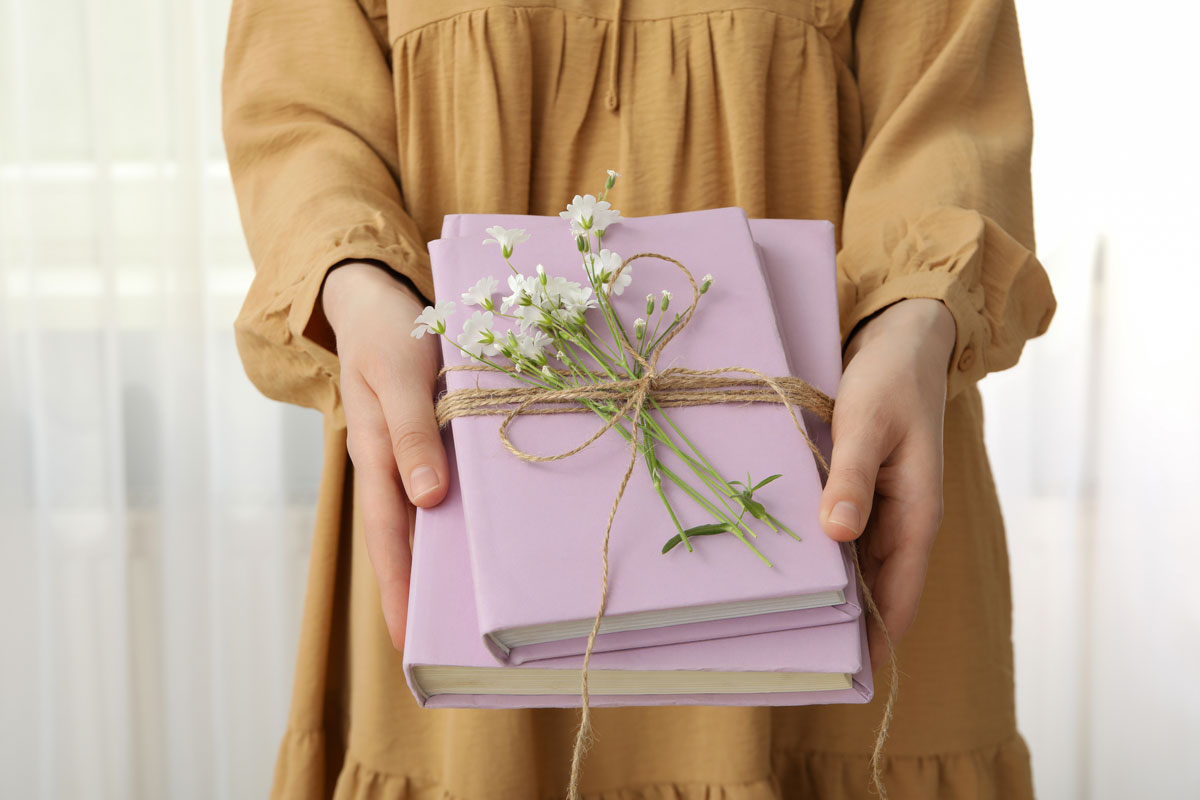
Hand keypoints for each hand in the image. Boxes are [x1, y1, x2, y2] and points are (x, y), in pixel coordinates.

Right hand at [322, 261, 448, 650]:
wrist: (376, 297)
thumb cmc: (386, 335)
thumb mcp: (396, 377)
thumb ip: (411, 434)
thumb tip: (427, 499)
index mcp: (375, 455)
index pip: (388, 535)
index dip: (398, 585)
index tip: (407, 639)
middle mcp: (390, 463)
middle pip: (401, 538)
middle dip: (414, 590)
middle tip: (436, 645)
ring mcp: (406, 452)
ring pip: (420, 518)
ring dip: (436, 559)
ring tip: (460, 606)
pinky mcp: (427, 437)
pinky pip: (438, 486)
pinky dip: (452, 516)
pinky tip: (477, 535)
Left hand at [818, 298, 955, 669]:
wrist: (901, 342)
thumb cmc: (889, 380)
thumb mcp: (867, 423)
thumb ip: (853, 478)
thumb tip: (839, 535)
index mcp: (917, 516)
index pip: (898, 596)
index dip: (874, 638)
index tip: (840, 673)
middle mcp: (901, 522)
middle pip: (874, 590)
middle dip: (842, 625)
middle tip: (791, 655)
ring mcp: (881, 510)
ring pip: (854, 567)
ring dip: (827, 592)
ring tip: (778, 624)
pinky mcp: (859, 493)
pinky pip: (840, 537)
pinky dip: (818, 554)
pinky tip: (781, 566)